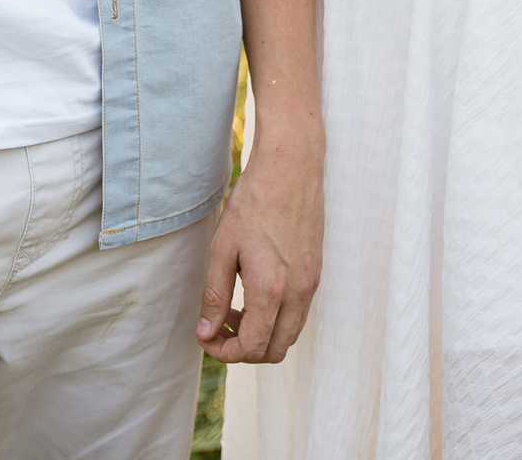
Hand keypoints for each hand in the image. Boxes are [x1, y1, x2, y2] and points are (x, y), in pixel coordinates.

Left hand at [197, 135, 322, 364]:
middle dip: (244, 350)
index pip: (250, 347)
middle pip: (274, 350)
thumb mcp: (223, 248)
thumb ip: (214, 295)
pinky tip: (256, 293)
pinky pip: (299, 314)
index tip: (205, 338)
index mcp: (270, 289)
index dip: (223, 352)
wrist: (291, 168)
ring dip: (262, 335)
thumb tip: (205, 332)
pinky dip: (277, 319)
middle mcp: (297, 293)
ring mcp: (311, 283)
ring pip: (290, 335)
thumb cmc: (254, 202)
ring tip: (235, 310)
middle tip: (219, 328)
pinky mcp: (316, 272)